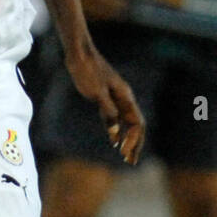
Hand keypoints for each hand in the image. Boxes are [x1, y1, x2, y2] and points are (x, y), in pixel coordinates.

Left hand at [65, 45, 145, 164]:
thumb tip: (115, 133)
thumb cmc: (87, 71)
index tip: (123, 153)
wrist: (79, 54)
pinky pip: (116, 118)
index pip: (136, 124)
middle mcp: (124, 98)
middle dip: (135, 144)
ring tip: (125, 156)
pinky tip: (114, 141)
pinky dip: (117, 131)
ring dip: (128, 140)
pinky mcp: (105, 98)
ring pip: (127, 123)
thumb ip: (107, 113)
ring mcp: (116, 98)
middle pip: (136, 125)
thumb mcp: (96, 93)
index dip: (133, 140)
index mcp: (125, 97)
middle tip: (131, 162)